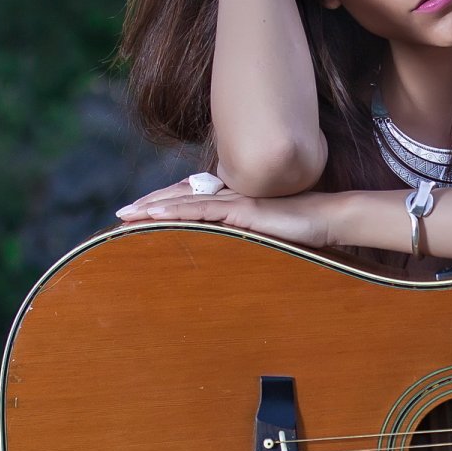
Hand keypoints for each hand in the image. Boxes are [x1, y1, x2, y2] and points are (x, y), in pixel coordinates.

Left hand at [117, 180, 340, 248]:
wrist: (330, 218)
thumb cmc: (308, 231)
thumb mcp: (272, 237)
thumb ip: (253, 239)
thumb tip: (242, 253)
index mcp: (236, 202)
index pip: (193, 201)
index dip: (166, 205)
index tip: (141, 215)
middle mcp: (231, 196)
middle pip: (181, 197)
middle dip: (150, 205)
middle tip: (121, 214)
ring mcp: (236, 200)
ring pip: (185, 201)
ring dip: (153, 208)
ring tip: (127, 214)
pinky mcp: (242, 209)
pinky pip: (202, 209)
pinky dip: (175, 211)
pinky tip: (154, 216)